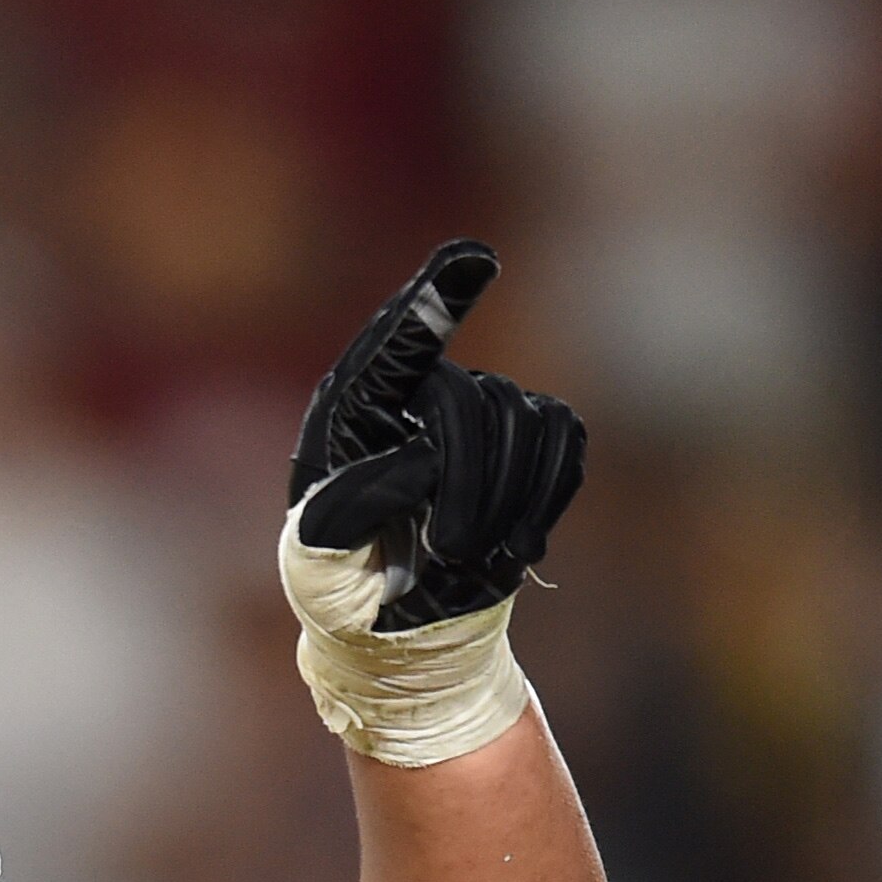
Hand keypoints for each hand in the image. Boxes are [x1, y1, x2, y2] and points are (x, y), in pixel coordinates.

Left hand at [288, 239, 585, 632]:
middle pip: (471, 400)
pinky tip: (514, 545)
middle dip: (470, 483)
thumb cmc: (341, 592)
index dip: (434, 303)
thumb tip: (415, 462)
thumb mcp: (317, 570)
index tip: (475, 259)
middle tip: (452, 553)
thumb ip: (342, 519)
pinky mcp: (524, 436)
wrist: (392, 621)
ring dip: (505, 501)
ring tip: (468, 557)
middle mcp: (413, 393)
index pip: (393, 346)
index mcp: (349, 413)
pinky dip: (548, 495)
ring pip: (522, 421)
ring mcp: (474, 408)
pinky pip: (563, 438)